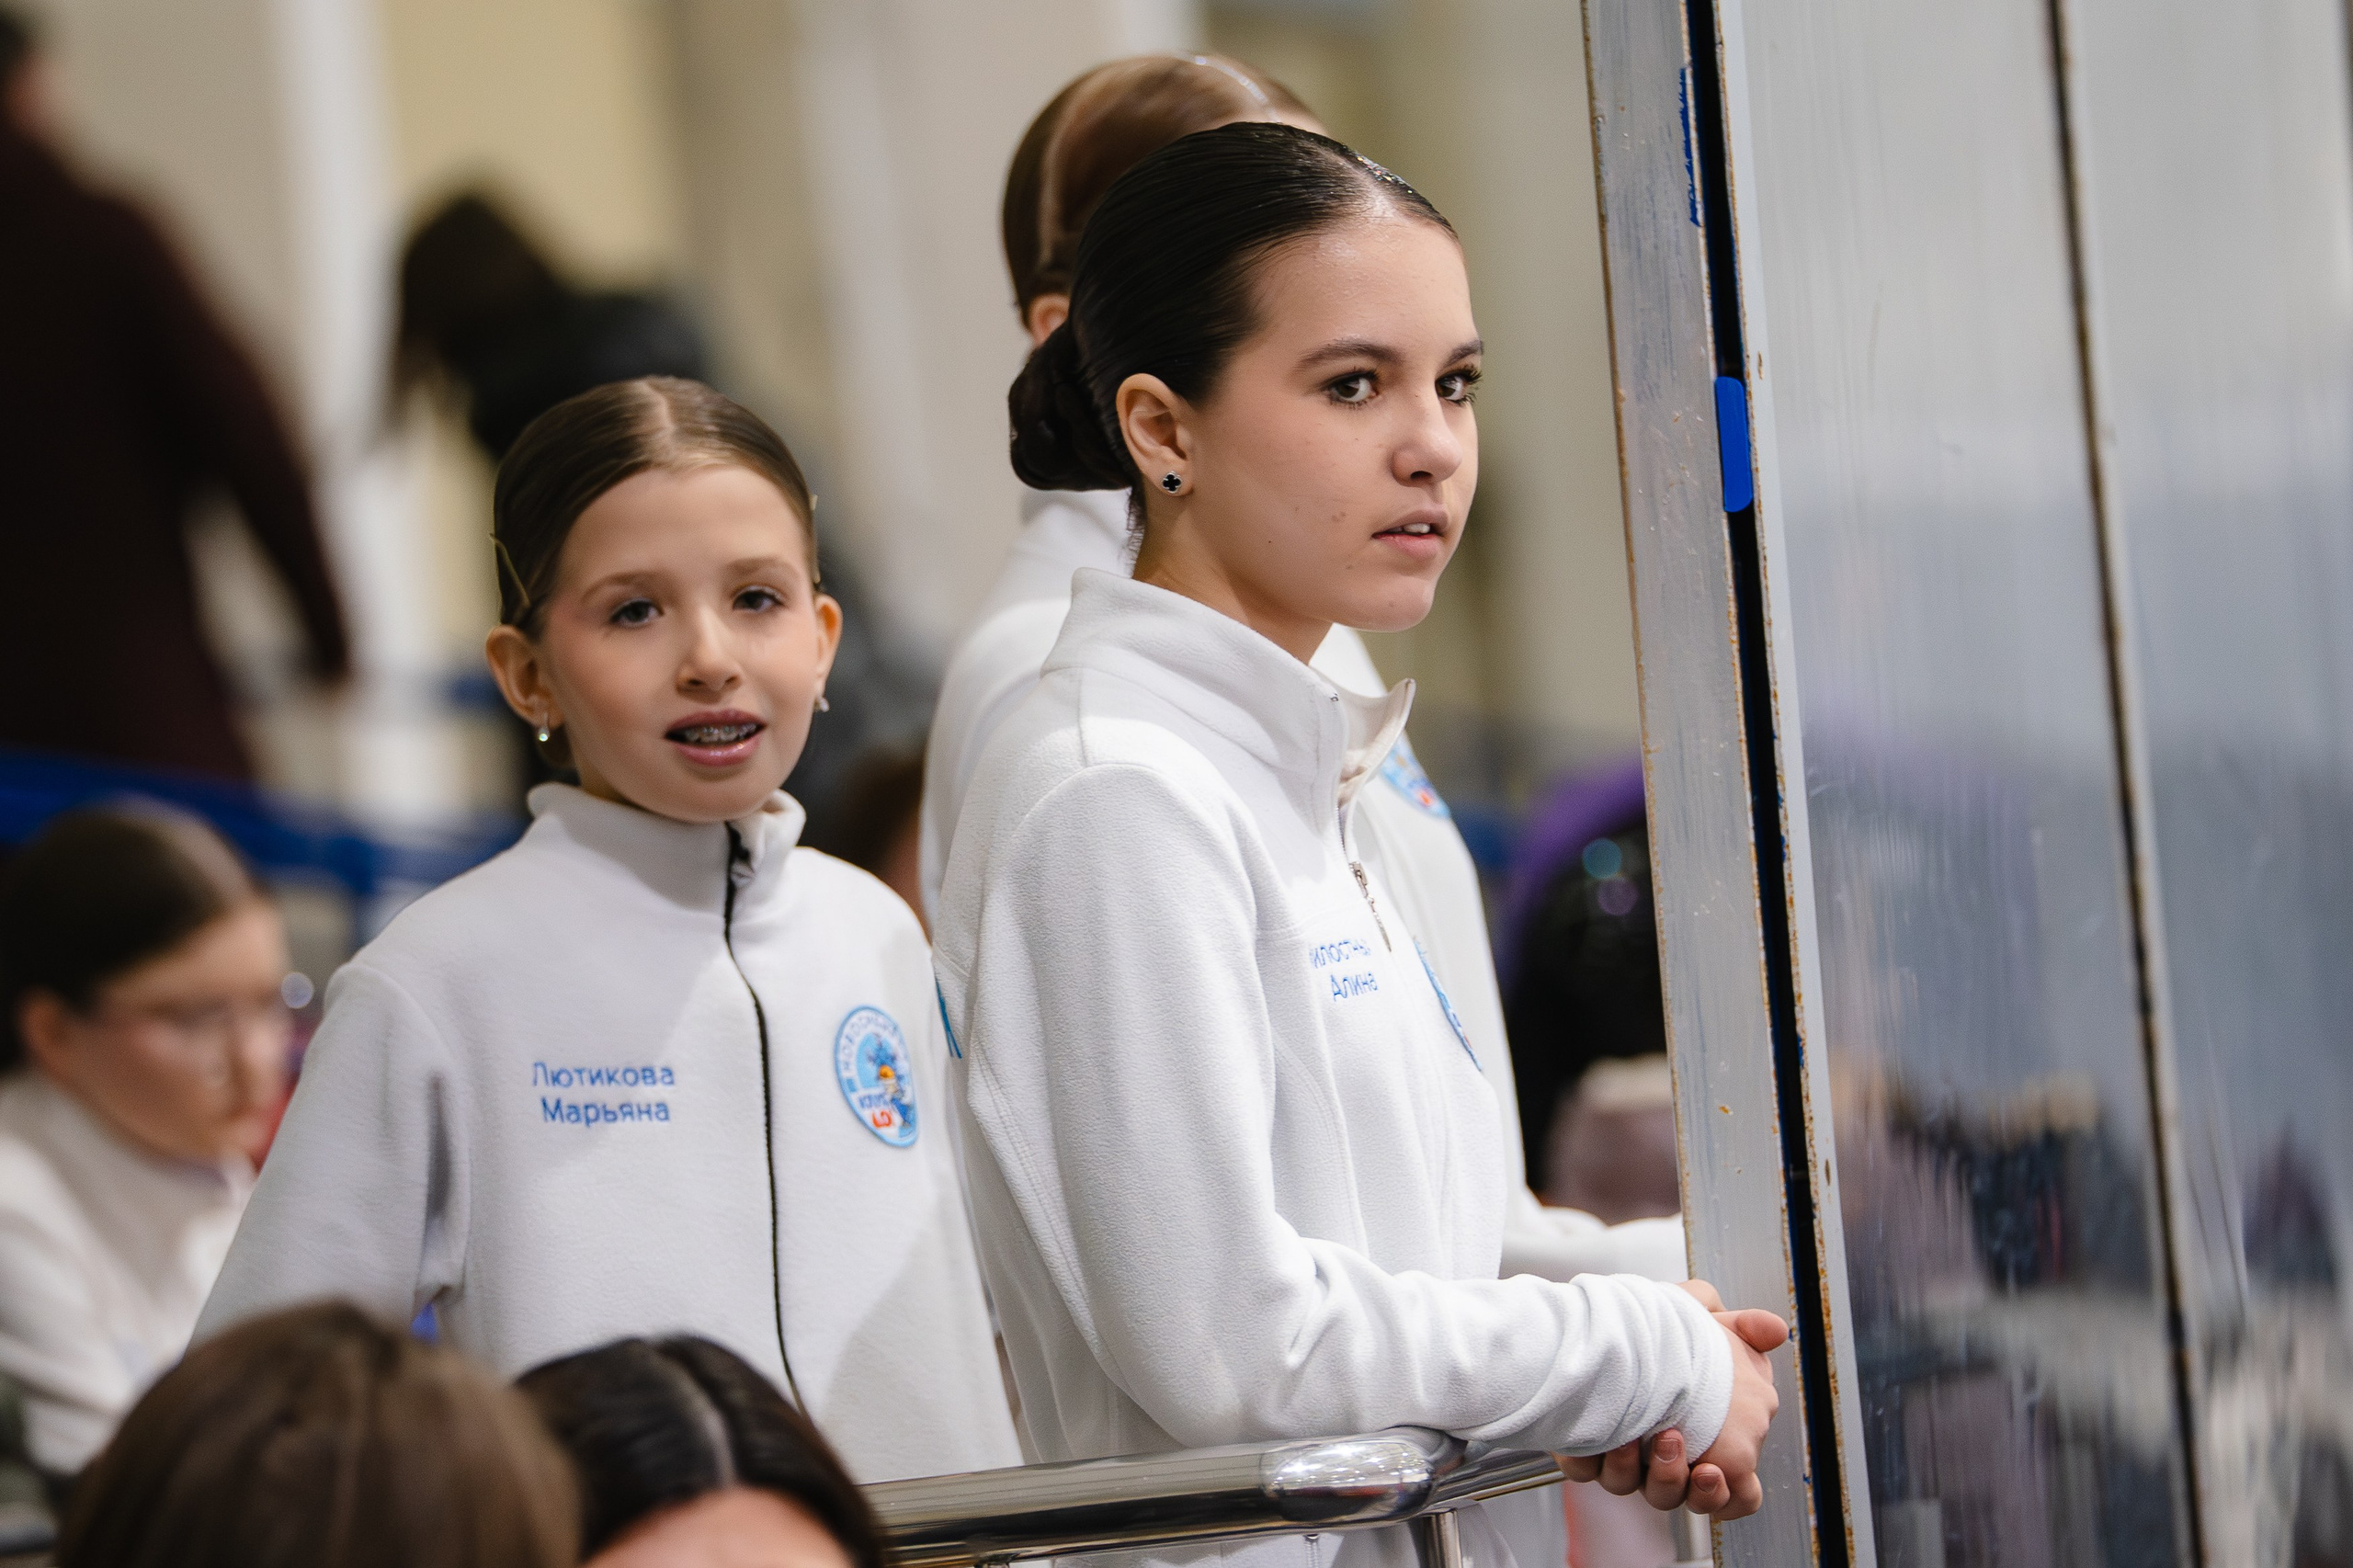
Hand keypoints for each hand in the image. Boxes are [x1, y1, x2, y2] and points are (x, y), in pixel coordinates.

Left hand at [1559, 1282, 1788, 1518]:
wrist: (1607, 1319)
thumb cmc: (1666, 1330)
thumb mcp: (1709, 1321)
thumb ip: (1748, 1328)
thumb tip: (1775, 1330)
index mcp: (1705, 1442)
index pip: (1732, 1494)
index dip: (1726, 1496)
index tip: (1713, 1472)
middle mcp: (1667, 1458)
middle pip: (1682, 1497)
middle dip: (1679, 1481)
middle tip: (1673, 1442)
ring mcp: (1628, 1458)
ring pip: (1636, 1489)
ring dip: (1642, 1468)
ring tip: (1643, 1436)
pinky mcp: (1587, 1449)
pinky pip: (1586, 1470)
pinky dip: (1593, 1458)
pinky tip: (1603, 1436)